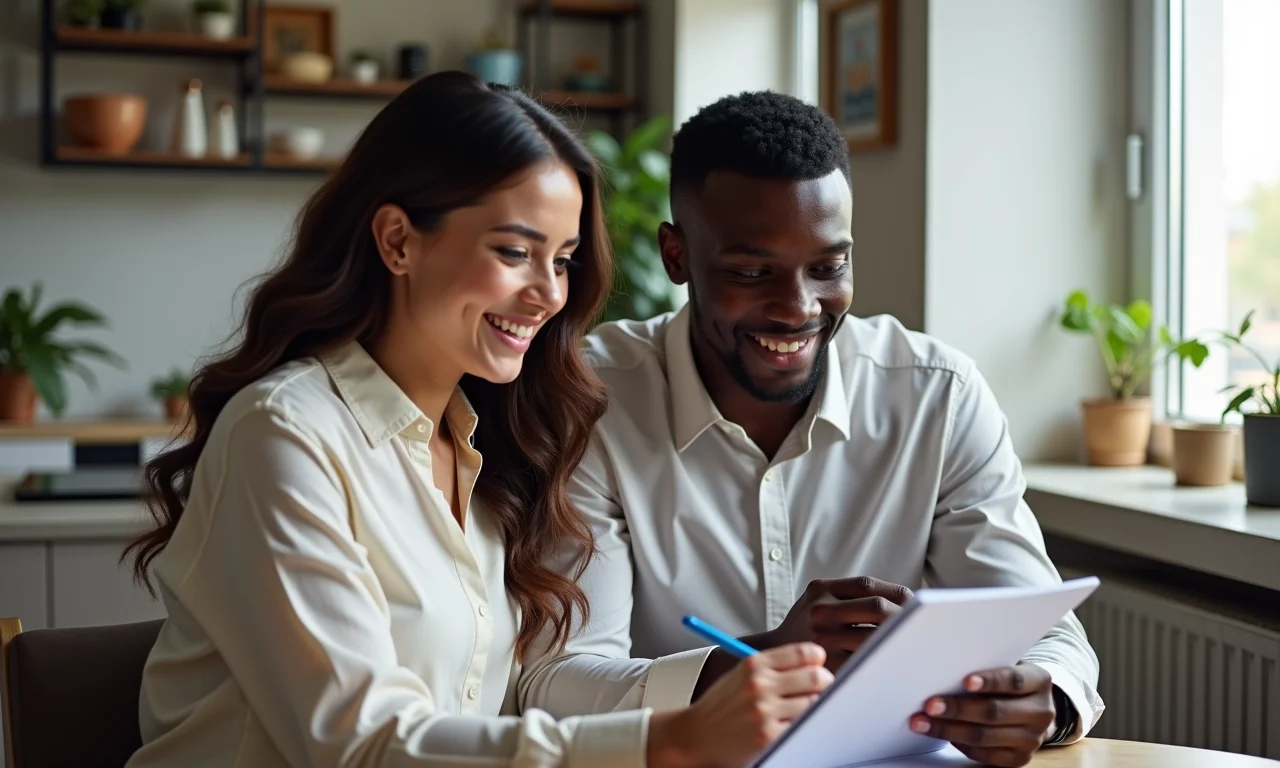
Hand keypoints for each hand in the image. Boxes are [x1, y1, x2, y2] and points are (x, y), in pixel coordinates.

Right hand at [647, 643, 832, 767]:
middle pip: (816, 677)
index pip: (803, 653)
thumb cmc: (722, 706)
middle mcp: (759, 685)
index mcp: (753, 664)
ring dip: (816, 707)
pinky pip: (802, 727)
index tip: (819, 666)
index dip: (817, 660)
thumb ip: (774, 667)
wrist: (695, 736)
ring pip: (814, 703)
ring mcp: (764, 711)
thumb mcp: (741, 675)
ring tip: (806, 710)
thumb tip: (816, 664)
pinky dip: (804, 726)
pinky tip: (795, 726)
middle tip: (823, 689)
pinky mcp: (768, 737)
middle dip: (825, 683)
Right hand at [766, 576, 913, 672]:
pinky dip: (882, 660)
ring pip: (873, 636)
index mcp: (820, 589)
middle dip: (903, 616)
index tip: (914, 602)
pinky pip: (863, 661)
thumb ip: (850, 595)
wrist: (774, 654)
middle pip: (875, 608)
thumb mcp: (818, 599)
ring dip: (897, 639)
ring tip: (915, 642)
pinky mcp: (827, 663)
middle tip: (923, 623)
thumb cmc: (806, 626)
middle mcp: (819, 609)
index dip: (895, 592)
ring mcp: (822, 637)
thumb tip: (905, 599)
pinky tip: (895, 660)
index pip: (867, 585)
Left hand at [909, 662, 1055, 767]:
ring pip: (985, 736)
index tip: (965, 681)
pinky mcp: (1020, 758)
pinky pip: (985, 755)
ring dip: (949, 730)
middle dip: (958, 708)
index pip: (1014, 680)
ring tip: (923, 723)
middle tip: (930, 705)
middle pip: (995, 711)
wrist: (1031, 709)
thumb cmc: (1007, 682)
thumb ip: (985, 666)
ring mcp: (1033, 738)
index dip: (989, 681)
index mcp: (1040, 681)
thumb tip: (944, 668)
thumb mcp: (1005, 666)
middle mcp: (1041, 711)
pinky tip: (941, 735)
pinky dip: (959, 744)